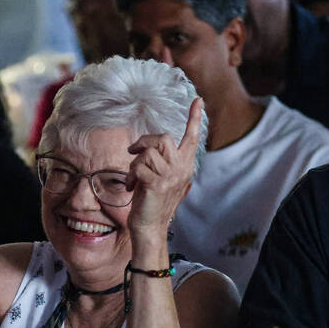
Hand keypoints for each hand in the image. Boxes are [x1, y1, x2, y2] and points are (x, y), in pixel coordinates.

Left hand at [125, 96, 201, 243]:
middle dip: (143, 141)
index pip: (192, 138)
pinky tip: (131, 187)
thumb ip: (161, 161)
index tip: (198, 100)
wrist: (149, 227)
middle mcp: (182, 169)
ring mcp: (171, 176)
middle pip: (163, 138)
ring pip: (148, 152)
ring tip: (134, 177)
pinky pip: (139, 167)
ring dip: (134, 163)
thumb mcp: (161, 178)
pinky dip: (130, 176)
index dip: (194, 118)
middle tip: (132, 151)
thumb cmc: (152, 201)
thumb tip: (147, 146)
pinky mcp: (158, 184)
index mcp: (185, 165)